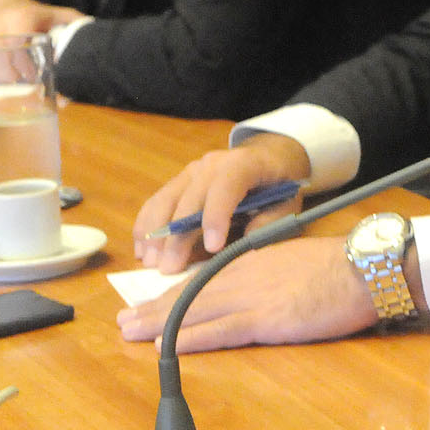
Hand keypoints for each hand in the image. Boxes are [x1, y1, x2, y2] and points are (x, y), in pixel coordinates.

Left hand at [115, 235, 376, 351]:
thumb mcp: (296, 261)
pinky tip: (168, 346)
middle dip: (154, 308)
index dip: (173, 292)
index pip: (203, 279)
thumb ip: (271, 273)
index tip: (150, 301)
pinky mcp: (265, 319)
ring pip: (195, 311)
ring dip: (160, 323)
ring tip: (131, 333)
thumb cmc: (339, 267)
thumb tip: (262, 287)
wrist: (363, 268)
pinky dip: (190, 338)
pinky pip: (219, 331)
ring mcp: (253, 297)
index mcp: (252, 261)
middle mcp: (244, 276)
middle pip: (190, 294)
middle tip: (124, 320)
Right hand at [132, 133, 310, 271]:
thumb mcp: (287, 202)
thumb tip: (244, 244)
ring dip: (155, 234)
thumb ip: (270, 222)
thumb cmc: (279, 186)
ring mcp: (191, 171)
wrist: (268, 159)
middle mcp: (211, 164)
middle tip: (169, 270)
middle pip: (189, 199)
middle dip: (178, 237)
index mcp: (243, 163)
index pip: (225, 186)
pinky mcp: (178, 182)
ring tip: (151, 264)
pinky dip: (146, 227)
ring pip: (165, 200)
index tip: (213, 247)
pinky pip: (155, 202)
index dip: (216, 215)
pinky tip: (143, 251)